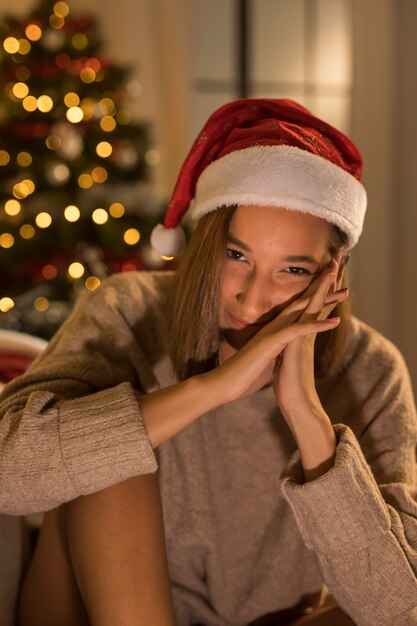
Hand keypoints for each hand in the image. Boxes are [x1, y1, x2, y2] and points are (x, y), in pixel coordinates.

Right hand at [205, 260, 345, 406]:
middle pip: (302, 302)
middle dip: (322, 288)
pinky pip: (298, 331)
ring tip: (344, 292)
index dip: (316, 297)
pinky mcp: (271, 342)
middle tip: (340, 273)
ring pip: (302, 310)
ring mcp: (273, 332)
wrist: (224, 384)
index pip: (299, 309)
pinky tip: (335, 322)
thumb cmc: (244, 374)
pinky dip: (316, 325)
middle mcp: (274, 326)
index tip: (334, 289)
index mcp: (275, 330)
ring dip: (323, 300)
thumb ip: (276, 352)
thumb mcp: (266, 360)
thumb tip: (283, 353)